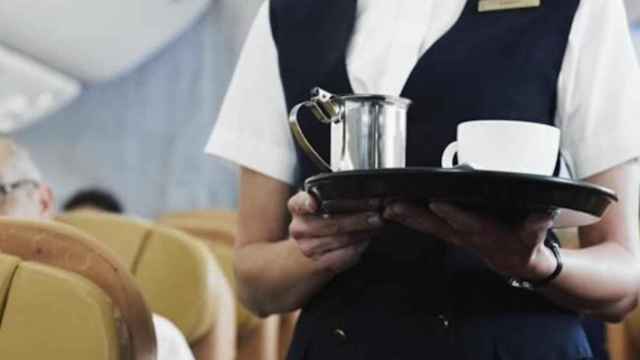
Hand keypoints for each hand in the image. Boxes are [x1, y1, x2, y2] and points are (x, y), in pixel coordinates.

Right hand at [288, 191, 383, 273]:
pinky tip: (366, 240)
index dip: (307, 203)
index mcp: (298, 208)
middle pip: (331, 223)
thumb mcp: (321, 204)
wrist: (309, 249)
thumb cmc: (321, 221)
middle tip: (376, 213)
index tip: (314, 203)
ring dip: (363, 231)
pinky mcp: (319, 264)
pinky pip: (344, 255)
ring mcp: (308, 248)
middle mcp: (299, 228)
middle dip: (358, 217)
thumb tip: (364, 194)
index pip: (301, 203)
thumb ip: (334, 196)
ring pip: (341, 239)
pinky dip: (359, 246)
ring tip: (376, 224)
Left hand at [383, 202, 556, 279]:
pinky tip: (387, 208)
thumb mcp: (534, 236)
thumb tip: (543, 214)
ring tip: (384, 205)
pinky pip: (423, 224)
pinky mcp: (446, 232)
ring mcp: (452, 234)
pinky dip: (405, 217)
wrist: (513, 260)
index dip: (452, 214)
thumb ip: (536, 225)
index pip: (467, 222)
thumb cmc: (523, 243)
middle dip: (414, 215)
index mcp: (484, 233)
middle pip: (435, 224)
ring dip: (403, 216)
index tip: (437, 203)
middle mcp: (463, 234)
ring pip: (424, 225)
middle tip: (393, 205)